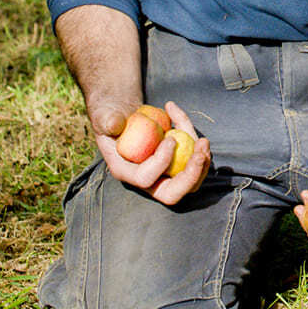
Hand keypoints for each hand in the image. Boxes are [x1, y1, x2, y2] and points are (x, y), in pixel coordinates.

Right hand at [93, 99, 210, 205]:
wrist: (124, 116)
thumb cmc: (111, 115)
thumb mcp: (104, 115)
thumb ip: (106, 120)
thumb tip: (115, 125)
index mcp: (125, 172)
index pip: (145, 178)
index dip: (161, 163)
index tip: (170, 139)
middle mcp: (146, 180)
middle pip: (172, 193)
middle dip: (190, 176)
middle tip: (201, 152)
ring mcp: (163, 176)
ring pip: (188, 183)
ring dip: (201, 165)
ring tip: (204, 141)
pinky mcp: (175, 167)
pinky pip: (192, 164)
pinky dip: (196, 146)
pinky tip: (185, 122)